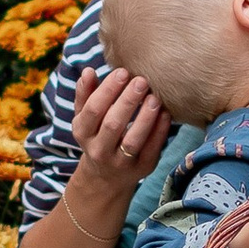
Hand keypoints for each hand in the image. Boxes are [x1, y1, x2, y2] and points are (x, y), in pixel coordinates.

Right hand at [70, 67, 168, 183]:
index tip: (123, 72)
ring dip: (145, 118)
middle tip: (141, 80)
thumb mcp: (85, 117)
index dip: (108, 90)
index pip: (93, 110)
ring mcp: (121, 162)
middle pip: (113, 124)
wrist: (106, 176)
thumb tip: (88, 71)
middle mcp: (99, 150)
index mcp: (83, 133)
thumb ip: (85, 94)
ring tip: (154, 97)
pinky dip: (160, 131)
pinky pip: (152, 150)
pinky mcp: (142, 168)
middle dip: (128, 101)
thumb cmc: (97, 135)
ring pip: (133, 140)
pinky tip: (166, 113)